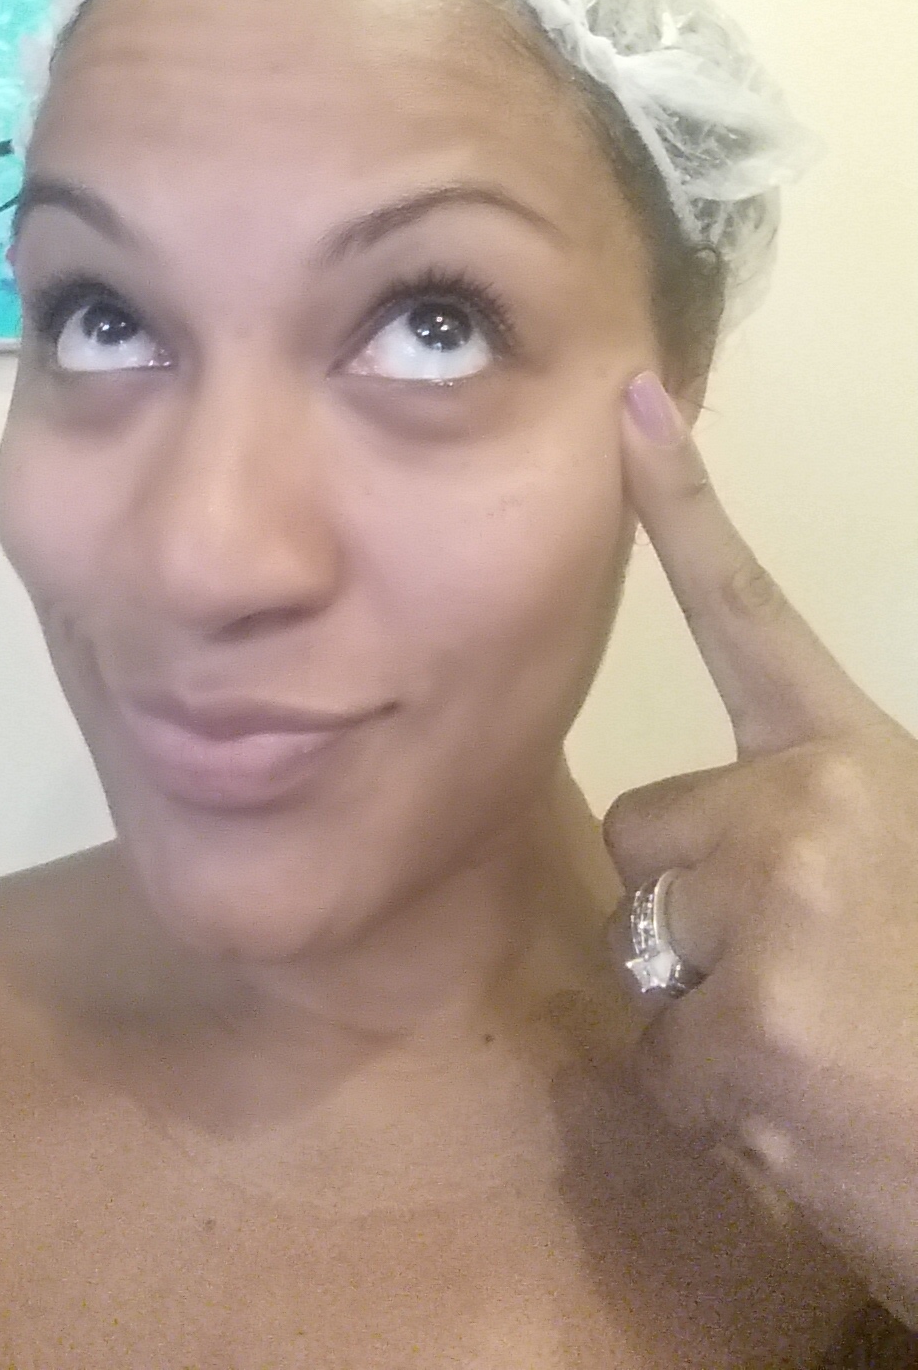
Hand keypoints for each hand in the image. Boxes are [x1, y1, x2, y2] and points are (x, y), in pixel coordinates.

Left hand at [603, 371, 917, 1326]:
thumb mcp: (907, 865)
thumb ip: (825, 821)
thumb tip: (722, 823)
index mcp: (858, 760)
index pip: (749, 613)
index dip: (685, 508)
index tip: (630, 407)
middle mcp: (804, 808)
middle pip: (649, 829)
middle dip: (697, 904)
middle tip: (810, 974)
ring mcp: (769, 912)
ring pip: (649, 947)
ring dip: (709, 1008)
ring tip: (824, 1046)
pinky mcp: (739, 1027)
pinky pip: (661, 1052)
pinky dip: (717, 1098)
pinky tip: (804, 1113)